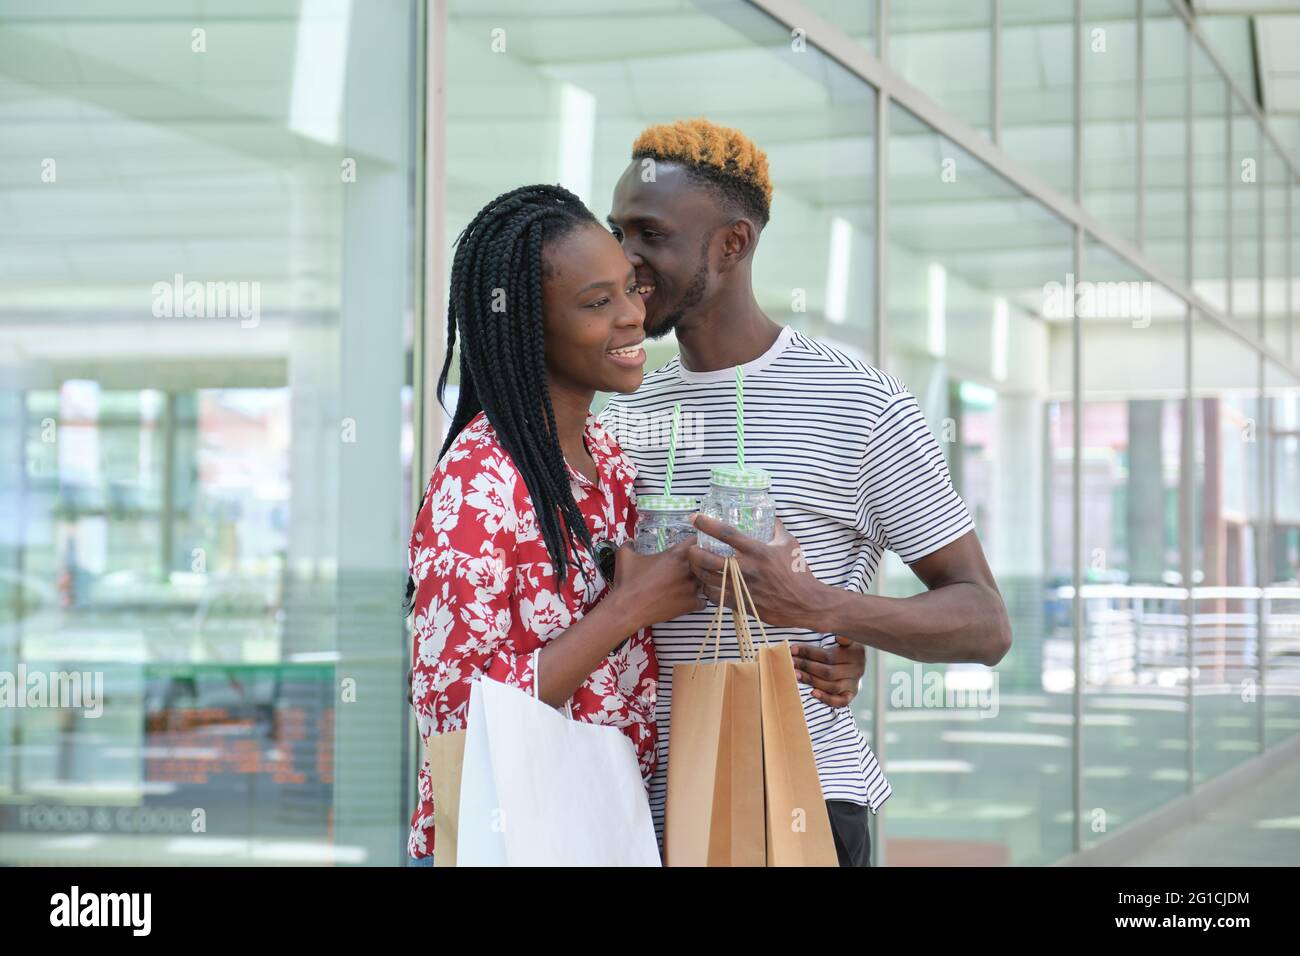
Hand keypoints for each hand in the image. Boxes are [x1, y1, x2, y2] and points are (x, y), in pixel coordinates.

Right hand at [610, 538, 705, 630]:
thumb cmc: (628, 581)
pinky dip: (698, 601)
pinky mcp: (691, 604)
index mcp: (676, 554)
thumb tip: (630, 541)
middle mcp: (688, 569)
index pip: (698, 541)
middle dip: (701, 564)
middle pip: (705, 562)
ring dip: (701, 583)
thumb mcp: (625, 557)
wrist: (628, 608)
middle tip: (691, 567)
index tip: (693, 547)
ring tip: (688, 585)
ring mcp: (692, 587)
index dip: (697, 543)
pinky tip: (688, 601)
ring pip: (706, 581)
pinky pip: (703, 601)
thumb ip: (630, 545)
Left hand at [686, 515, 823, 627]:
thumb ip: (777, 529)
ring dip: (697, 571)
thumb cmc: (798, 572)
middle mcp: (746, 569)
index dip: (707, 524)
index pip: (727, 534)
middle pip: (708, 560)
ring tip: (696, 565)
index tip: (694, 517)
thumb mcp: (790, 544)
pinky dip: (707, 589)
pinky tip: (707, 584)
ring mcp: (742, 589)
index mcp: (757, 551)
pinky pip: (715, 597)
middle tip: (691, 548)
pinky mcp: (741, 604)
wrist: (806, 603)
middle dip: (693, 552)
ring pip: (707, 580)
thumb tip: (770, 517)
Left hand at [791, 636, 864, 706]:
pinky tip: (813, 692)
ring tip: (796, 675)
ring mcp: (855, 683)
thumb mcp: (843, 637)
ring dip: (812, 680)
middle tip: (791, 663)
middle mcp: (858, 669)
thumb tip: (837, 635)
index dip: (809, 653)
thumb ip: (838, 635)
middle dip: (806, 666)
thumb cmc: (842, 647)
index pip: (828, 655)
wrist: (854, 662)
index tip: (793, 649)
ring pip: (832, 686)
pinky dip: (826, 698)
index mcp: (856, 652)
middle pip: (828, 671)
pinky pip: (840, 701)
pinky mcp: (851, 695)